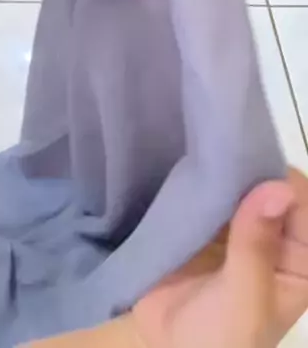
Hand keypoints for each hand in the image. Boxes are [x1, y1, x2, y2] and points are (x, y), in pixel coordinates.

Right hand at [123, 169, 307, 347]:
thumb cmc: (217, 341)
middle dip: (246, 165)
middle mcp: (273, 235)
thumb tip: (278, 189)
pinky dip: (196, 176)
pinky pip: (205, 190)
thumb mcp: (243, 301)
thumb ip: (256, 247)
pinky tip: (182, 163)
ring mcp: (236, 226)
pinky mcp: (204, 222)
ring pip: (236, 182)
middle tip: (214, 149)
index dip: (278, 178)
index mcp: (299, 257)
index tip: (243, 160)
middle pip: (268, 184)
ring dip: (219, 168)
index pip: (301, 202)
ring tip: (197, 151)